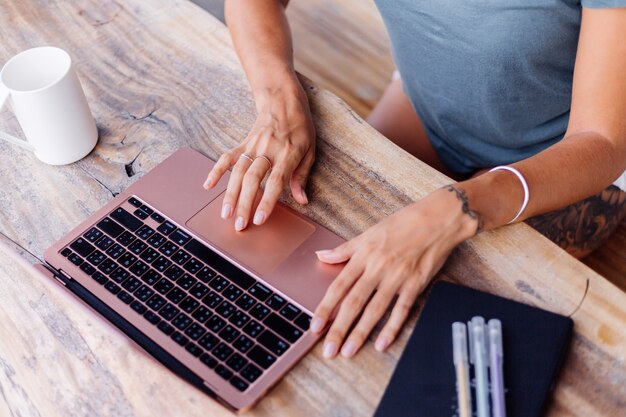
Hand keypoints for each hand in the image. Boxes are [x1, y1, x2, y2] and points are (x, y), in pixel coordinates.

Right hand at [203, 81, 314, 229]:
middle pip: (253, 179)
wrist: (283, 101)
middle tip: (239, 225)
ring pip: (238, 172)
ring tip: (225, 214)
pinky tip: (208, 185)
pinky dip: (216, 170)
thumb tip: (302, 201)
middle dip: (244, 204)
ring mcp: (253, 146)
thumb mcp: (310, 150)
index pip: (275, 181)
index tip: (259, 220)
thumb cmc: (300, 128)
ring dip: (230, 194)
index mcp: (288, 153)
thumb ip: (302, 176)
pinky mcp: (243, 143)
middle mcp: (268, 150)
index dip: (267, 201)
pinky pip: (228, 157)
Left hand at [311, 186, 478, 358]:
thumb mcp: (369, 233)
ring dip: (360, 333)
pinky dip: (392, 328)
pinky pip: (402, 310)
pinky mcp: (416, 284)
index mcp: (364, 255)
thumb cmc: (403, 223)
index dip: (325, 308)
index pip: (339, 286)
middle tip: (328, 350)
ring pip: (375, 310)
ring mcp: (397, 277)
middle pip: (353, 302)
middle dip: (339, 328)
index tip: (315, 325)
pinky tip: (381, 343)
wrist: (438, 219)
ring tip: (348, 351)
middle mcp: (377, 268)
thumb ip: (344, 249)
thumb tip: (321, 256)